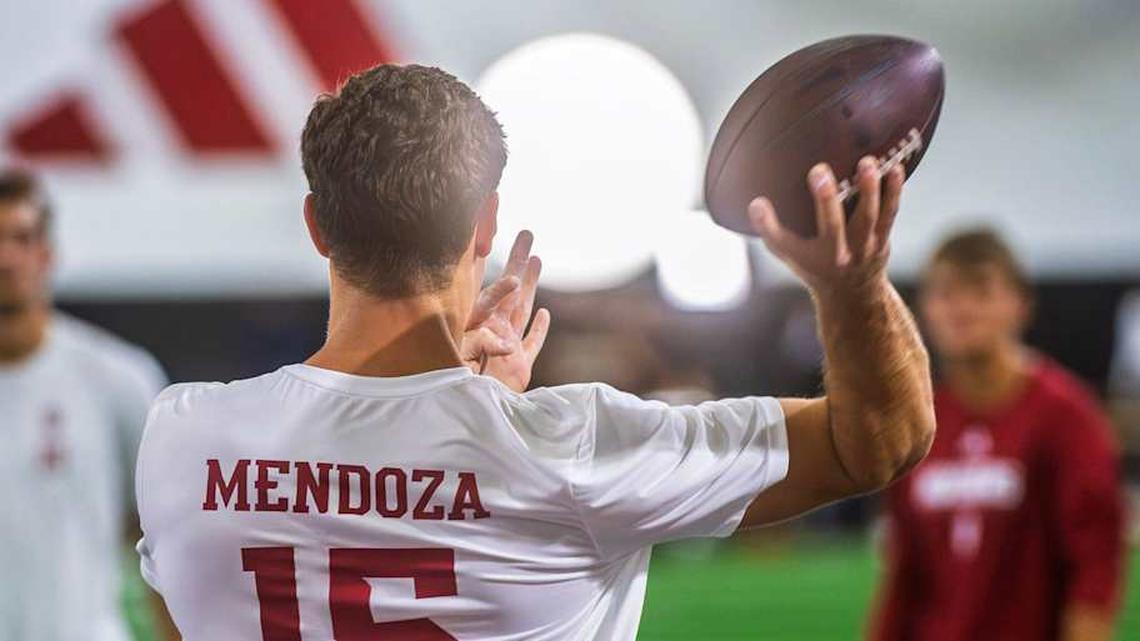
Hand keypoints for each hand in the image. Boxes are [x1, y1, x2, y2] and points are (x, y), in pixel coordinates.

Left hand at [459, 230, 550, 391]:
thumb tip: (502, 336)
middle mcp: (492, 330)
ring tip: (536, 259)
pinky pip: (531, 343)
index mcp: (475, 323)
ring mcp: (507, 347)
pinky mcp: (520, 366)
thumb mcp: (461, 358)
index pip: (481, 284)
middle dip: (517, 260)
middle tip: (526, 234)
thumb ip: (480, 342)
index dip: (484, 257)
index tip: (492, 232)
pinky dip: (539, 328)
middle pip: (508, 289)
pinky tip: (544, 313)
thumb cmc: (454, 387)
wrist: (469, 417)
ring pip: (522, 308)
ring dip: (530, 284)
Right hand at [748, 157, 903, 293]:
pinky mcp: (883, 237)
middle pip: (832, 226)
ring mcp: (864, 246)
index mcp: (810, 257)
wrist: (853, 292)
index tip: (758, 202)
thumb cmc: (816, 265)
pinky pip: (889, 213)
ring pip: (868, 217)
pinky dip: (893, 192)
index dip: (769, 224)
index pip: (785, 242)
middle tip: (819, 171)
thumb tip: (754, 203)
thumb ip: (770, 230)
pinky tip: (895, 168)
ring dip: (868, 190)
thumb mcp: (790, 254)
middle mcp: (838, 254)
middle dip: (825, 200)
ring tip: (866, 163)